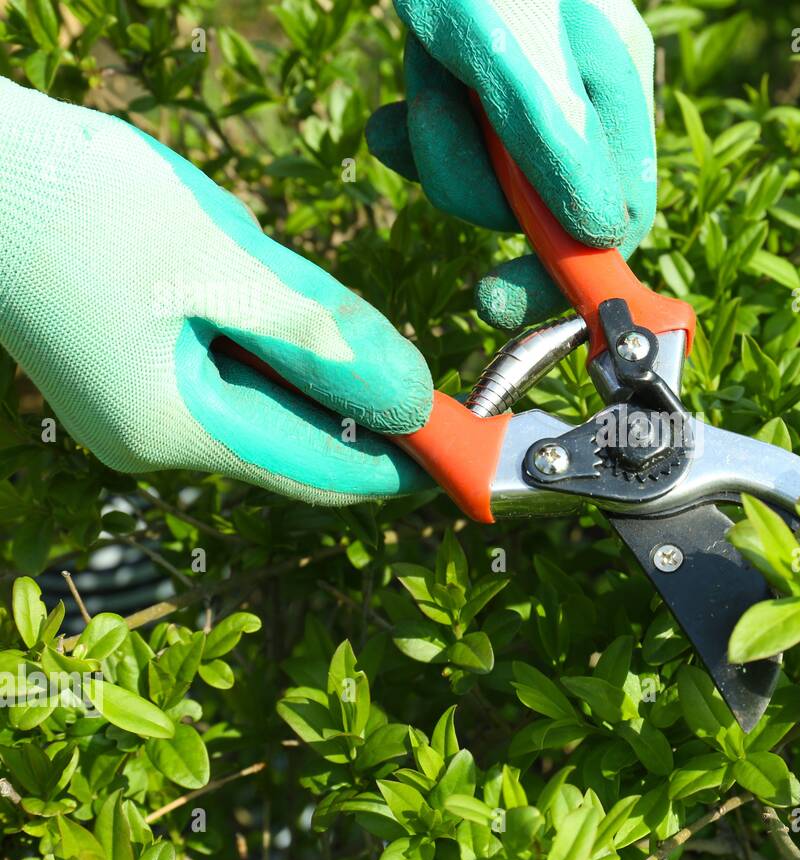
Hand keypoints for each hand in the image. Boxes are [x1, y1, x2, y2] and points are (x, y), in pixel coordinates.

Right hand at [0, 78, 433, 503]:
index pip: (322, 471)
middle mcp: (155, 437)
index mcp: (174, 427)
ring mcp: (138, 408)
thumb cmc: (87, 204)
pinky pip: (233, 372)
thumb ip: (323, 337)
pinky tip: (286, 305)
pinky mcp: (133, 371)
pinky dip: (277, 347)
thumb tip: (413, 397)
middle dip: (368, 412)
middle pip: (298, 440)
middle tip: (436, 382)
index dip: (405, 464)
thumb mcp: (225, 266)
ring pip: (269, 404)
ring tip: (353, 327)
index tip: (468, 449)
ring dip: (324, 373)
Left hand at [366, 0, 657, 329]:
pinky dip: (417, 132)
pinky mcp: (475, 78)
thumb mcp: (511, 59)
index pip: (617, 219)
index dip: (565, 269)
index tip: (501, 298)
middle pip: (542, 204)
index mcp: (613, 92)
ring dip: (440, 148)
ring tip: (421, 84)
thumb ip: (556, 150)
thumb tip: (599, 238)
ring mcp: (525, 88)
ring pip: (487, 174)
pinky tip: (390, 116)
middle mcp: (579, 97)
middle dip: (479, 189)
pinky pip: (452, 139)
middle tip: (436, 144)